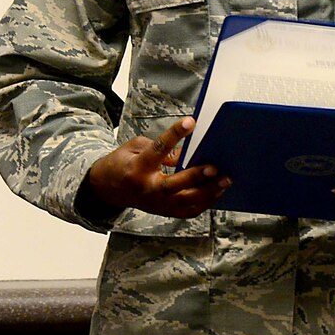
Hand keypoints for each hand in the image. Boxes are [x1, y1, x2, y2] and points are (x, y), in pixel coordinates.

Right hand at [84, 117, 231, 218]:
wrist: (108, 188)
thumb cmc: (123, 163)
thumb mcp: (135, 148)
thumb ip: (161, 149)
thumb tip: (188, 153)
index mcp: (137, 168)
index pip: (158, 149)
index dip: (175, 134)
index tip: (190, 122)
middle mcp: (147, 188)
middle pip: (173, 185)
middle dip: (195, 176)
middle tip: (214, 166)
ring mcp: (157, 203)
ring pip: (186, 202)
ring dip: (208, 192)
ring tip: (226, 180)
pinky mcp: (165, 211)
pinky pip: (189, 210)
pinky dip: (205, 202)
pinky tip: (217, 191)